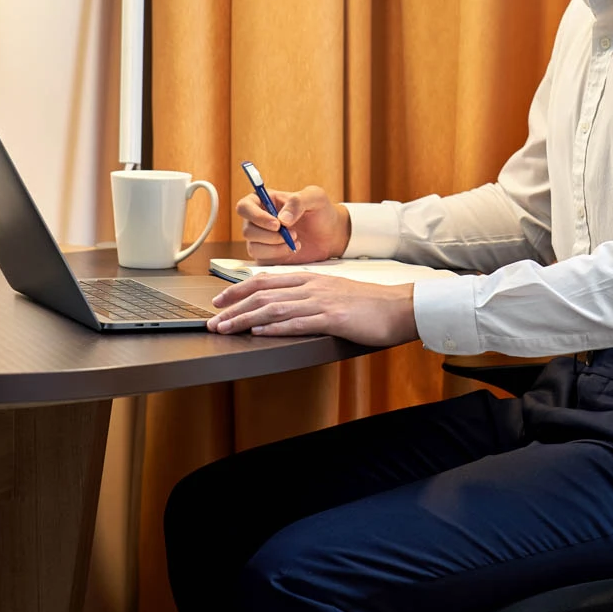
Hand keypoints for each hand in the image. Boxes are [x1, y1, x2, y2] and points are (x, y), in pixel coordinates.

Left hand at [207, 273, 417, 346]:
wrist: (399, 307)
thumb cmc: (369, 303)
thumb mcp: (333, 292)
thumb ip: (309, 296)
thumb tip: (283, 307)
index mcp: (310, 278)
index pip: (265, 281)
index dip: (237, 290)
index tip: (218, 300)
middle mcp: (311, 286)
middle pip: (263, 294)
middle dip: (233, 307)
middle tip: (213, 320)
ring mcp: (322, 301)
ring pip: (274, 308)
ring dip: (245, 319)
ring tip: (226, 329)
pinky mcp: (333, 319)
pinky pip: (298, 322)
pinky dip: (275, 328)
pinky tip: (259, 333)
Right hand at [236, 184, 350, 262]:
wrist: (331, 234)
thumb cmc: (321, 211)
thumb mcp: (314, 197)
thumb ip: (297, 202)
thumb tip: (281, 219)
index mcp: (264, 201)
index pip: (244, 207)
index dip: (256, 216)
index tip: (276, 224)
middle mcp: (258, 220)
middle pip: (247, 230)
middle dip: (270, 236)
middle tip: (293, 233)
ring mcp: (261, 239)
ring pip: (253, 247)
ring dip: (275, 246)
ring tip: (296, 239)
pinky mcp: (267, 255)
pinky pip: (262, 259)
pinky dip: (278, 255)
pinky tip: (294, 248)